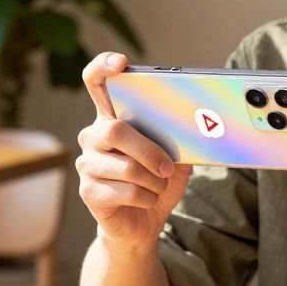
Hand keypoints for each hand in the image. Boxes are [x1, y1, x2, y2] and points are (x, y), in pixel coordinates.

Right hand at [76, 52, 191, 249]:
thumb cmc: (157, 182)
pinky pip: (124, 191)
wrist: (144, 222)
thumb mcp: (175, 156)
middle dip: (149, 151)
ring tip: (159, 186)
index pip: (96, 83)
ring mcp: (86, 163)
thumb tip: (199, 122)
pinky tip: (147, 200)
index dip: (103, 68)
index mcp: (112, 118)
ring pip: (125, 166)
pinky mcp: (88, 191)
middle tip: (168, 167)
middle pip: (115, 130)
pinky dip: (146, 198)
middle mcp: (93, 135)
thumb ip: (178, 136)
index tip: (120, 62)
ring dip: (153, 181)